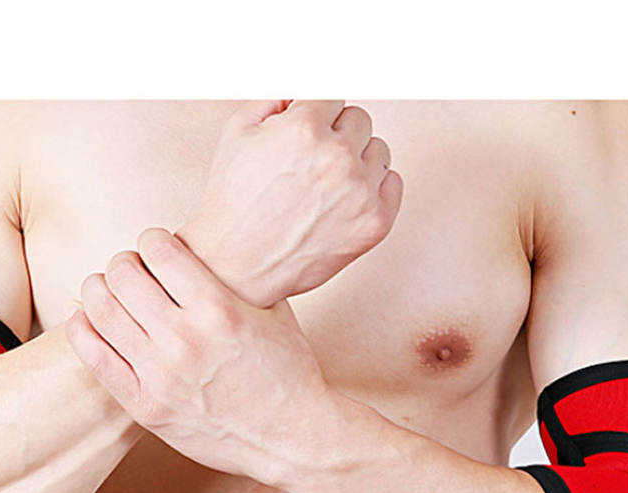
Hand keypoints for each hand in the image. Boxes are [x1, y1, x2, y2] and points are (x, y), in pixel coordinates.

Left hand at [67, 228, 338, 487]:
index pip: (158, 249)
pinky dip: (83, 330)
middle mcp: (186, 340)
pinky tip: (84, 318)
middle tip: (130, 269)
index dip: (152, 240)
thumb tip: (210, 241)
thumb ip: (240, 277)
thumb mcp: (275, 312)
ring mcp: (163, 377)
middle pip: (123, 274)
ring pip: (101, 311)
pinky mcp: (147, 408)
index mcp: (219, 310)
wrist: (294, 439)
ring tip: (107, 290)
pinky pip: (96, 360)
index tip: (156, 248)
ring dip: (98, 290)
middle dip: (124, 262)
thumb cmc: (289, 371)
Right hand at [178, 100, 402, 307]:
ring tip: (325, 188)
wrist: (237, 267)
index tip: (306, 134)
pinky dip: (373, 190)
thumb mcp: (238, 133)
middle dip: (335, 136)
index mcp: (305, 129)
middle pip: (359, 121)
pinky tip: (344, 203)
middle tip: (309, 167)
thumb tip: (305, 90)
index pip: (333, 96)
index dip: (314, 115)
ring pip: (378, 151)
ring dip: (356, 162)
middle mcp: (337, 158)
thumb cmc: (234, 203)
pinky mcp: (375, 224)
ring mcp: (360, 193)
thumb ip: (277, 98)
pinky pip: (393, 184)